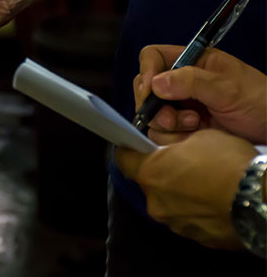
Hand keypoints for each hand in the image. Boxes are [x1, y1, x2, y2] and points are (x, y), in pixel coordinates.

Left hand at [115, 129, 257, 249]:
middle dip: (163, 174)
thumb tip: (171, 152)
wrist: (261, 198)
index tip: (139, 147)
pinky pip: (190, 220)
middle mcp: (156, 202)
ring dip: (181, 194)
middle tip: (185, 165)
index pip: (123, 159)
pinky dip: (198, 211)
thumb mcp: (199, 137)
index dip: (130, 150)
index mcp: (150, 174)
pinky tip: (216, 203)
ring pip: (170, 203)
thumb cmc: (228, 162)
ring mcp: (176, 223)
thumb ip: (175, 146)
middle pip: (149, 183)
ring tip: (207, 186)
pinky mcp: (197, 238)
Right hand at [134, 45, 266, 144]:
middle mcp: (182, 84)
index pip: (153, 57)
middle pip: (145, 88)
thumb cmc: (262, 104)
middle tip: (173, 118)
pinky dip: (174, 139)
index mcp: (193, 62)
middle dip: (154, 105)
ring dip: (168, 124)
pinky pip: (161, 134)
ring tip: (196, 126)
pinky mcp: (183, 130)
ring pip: (151, 114)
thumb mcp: (230, 88)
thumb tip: (155, 83)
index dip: (147, 71)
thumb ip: (192, 82)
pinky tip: (196, 138)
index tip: (150, 91)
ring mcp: (181, 108)